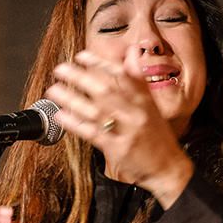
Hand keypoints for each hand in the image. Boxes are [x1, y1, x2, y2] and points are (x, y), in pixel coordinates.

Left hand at [44, 49, 193, 207]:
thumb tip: (131, 53)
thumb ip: (138, 81)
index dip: (100, 63)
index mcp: (145, 100)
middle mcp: (136, 113)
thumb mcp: (152, 106)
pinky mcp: (117, 149)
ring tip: (53, 90)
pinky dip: (75, 123)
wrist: (168, 169)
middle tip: (61, 69)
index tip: (81, 56)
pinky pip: (92, 133)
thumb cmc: (157, 137)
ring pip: (95, 110)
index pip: (122, 75)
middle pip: (106, 90)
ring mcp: (126, 131)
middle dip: (80, 77)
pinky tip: (60, 115)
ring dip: (72, 99)